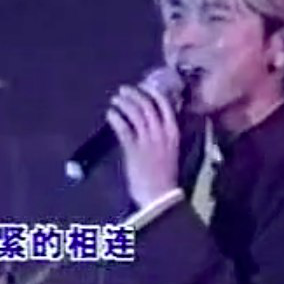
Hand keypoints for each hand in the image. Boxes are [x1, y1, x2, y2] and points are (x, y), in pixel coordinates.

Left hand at [106, 84, 180, 207]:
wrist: (159, 197)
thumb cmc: (163, 177)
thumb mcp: (169, 151)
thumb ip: (161, 135)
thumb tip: (150, 121)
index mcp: (173, 133)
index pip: (164, 105)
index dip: (152, 93)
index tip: (144, 86)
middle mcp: (162, 133)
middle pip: (147, 105)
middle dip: (134, 94)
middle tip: (123, 90)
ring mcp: (147, 141)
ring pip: (135, 113)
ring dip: (124, 103)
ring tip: (115, 100)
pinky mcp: (133, 149)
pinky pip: (123, 128)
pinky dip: (116, 118)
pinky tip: (110, 114)